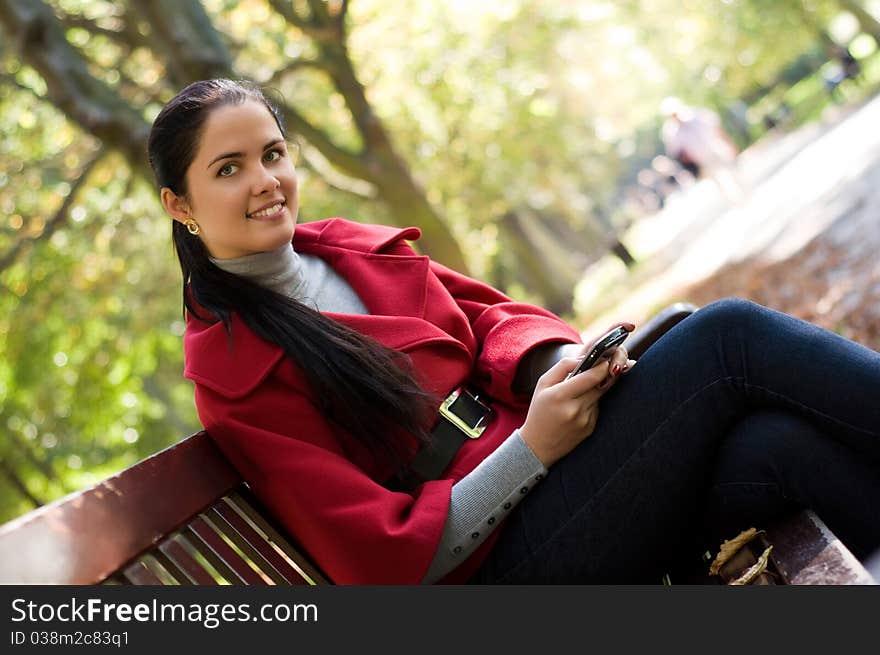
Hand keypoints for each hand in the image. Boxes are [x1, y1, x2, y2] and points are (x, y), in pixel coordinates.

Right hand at [519, 322, 635, 467]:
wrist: (538, 446)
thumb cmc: (539, 411)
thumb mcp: (542, 385)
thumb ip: (562, 367)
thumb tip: (583, 357)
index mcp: (559, 396)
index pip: (590, 377)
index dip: (602, 366)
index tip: (605, 359)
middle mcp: (574, 409)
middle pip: (599, 385)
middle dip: (604, 374)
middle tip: (605, 366)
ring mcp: (584, 420)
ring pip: (599, 396)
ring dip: (596, 389)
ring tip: (582, 390)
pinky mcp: (590, 428)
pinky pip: (597, 409)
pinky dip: (592, 404)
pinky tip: (578, 408)